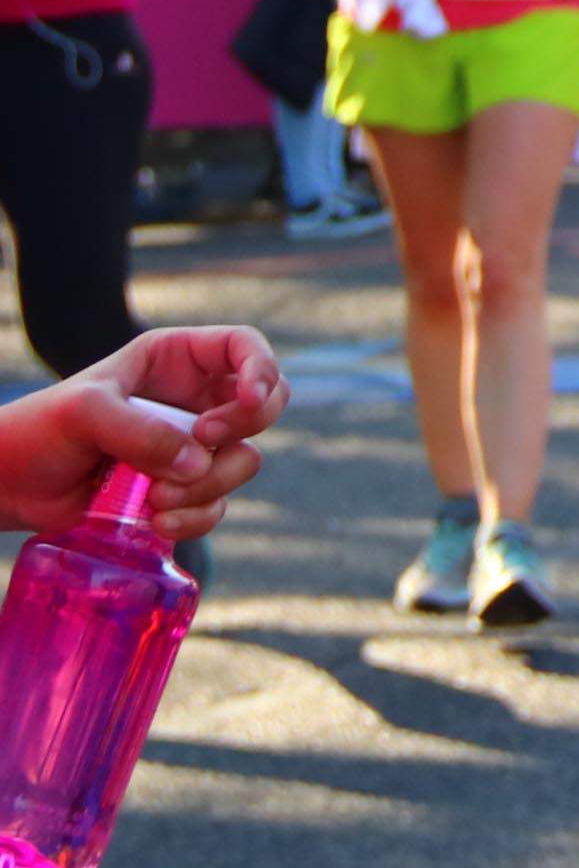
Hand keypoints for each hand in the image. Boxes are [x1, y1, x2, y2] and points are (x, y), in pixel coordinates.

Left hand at [0, 329, 284, 544]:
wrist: (11, 485)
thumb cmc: (39, 430)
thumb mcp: (84, 412)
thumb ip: (141, 431)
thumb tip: (198, 462)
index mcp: (176, 360)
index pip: (244, 347)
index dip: (261, 369)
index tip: (248, 400)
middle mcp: (194, 399)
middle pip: (265, 405)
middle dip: (243, 427)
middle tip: (203, 438)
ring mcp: (193, 447)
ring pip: (243, 461)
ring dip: (208, 484)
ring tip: (155, 497)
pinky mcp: (184, 489)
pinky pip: (218, 504)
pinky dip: (196, 516)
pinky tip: (158, 521)